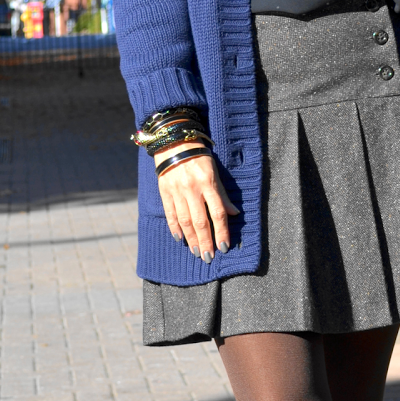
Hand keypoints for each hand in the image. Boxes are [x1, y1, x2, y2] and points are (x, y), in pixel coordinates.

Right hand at [154, 146, 239, 261]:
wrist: (174, 143)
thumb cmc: (199, 158)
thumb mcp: (215, 172)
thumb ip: (223, 195)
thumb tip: (234, 214)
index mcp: (208, 183)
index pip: (217, 212)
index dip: (222, 231)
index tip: (224, 247)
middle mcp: (192, 189)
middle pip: (200, 221)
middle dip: (206, 241)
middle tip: (209, 257)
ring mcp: (177, 191)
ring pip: (185, 221)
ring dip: (191, 239)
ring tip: (197, 252)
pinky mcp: (164, 192)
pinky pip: (170, 214)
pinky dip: (175, 228)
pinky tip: (180, 239)